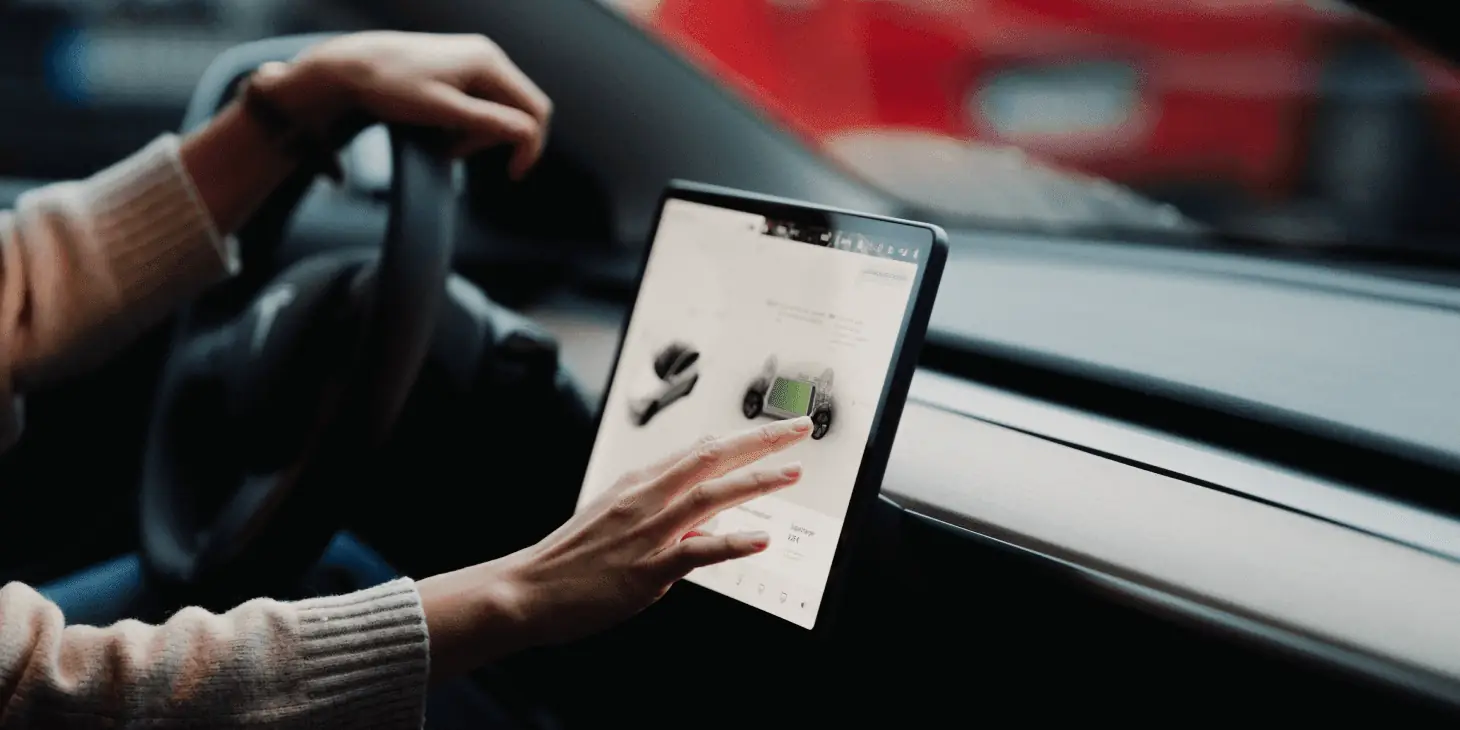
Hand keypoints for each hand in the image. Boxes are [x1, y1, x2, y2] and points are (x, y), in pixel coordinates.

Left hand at [259, 31, 552, 177]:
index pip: (534, 109)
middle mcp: (487, 54)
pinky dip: (466, 121)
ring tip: (442, 141)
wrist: (350, 65)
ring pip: (499, 107)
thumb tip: (527, 135)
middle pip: (518, 109)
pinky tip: (440, 126)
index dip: (530, 145)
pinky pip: (480, 100)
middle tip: (454, 153)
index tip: (512, 174)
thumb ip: (489, 122)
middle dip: (495, 139)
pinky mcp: (459, 65)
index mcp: (488, 62)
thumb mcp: (443, 111)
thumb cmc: (390, 85)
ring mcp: (473, 58)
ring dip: (478, 133)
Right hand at [417, 417, 811, 677]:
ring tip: (791, 472)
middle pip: (711, 458)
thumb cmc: (570, 558)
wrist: (526, 590)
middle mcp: (645, 499)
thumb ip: (660, 508)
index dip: (741, 438)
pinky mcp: (646, 570)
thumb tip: (706, 508)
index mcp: (637, 483)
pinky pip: (696, 552)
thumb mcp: (614, 517)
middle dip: (760, 441)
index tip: (775, 427)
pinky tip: (761, 538)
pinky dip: (732, 543)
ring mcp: (646, 533)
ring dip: (754, 481)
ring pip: (710, 496)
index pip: (698, 450)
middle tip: (800, 430)